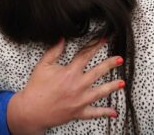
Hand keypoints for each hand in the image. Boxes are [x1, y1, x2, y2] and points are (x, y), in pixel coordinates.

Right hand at [7, 38, 123, 133]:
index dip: (95, 45)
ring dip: (112, 87)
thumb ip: (54, 51)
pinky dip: (105, 113)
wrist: (31, 111)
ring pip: (100, 92)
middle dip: (110, 64)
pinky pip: (94, 113)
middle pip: (98, 72)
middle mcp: (78, 85)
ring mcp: (80, 100)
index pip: (85, 55)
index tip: (104, 39)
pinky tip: (114, 112)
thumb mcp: (43, 65)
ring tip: (122, 83)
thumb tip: (62, 38)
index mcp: (70, 72)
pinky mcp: (78, 112)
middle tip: (120, 59)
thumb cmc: (36, 89)